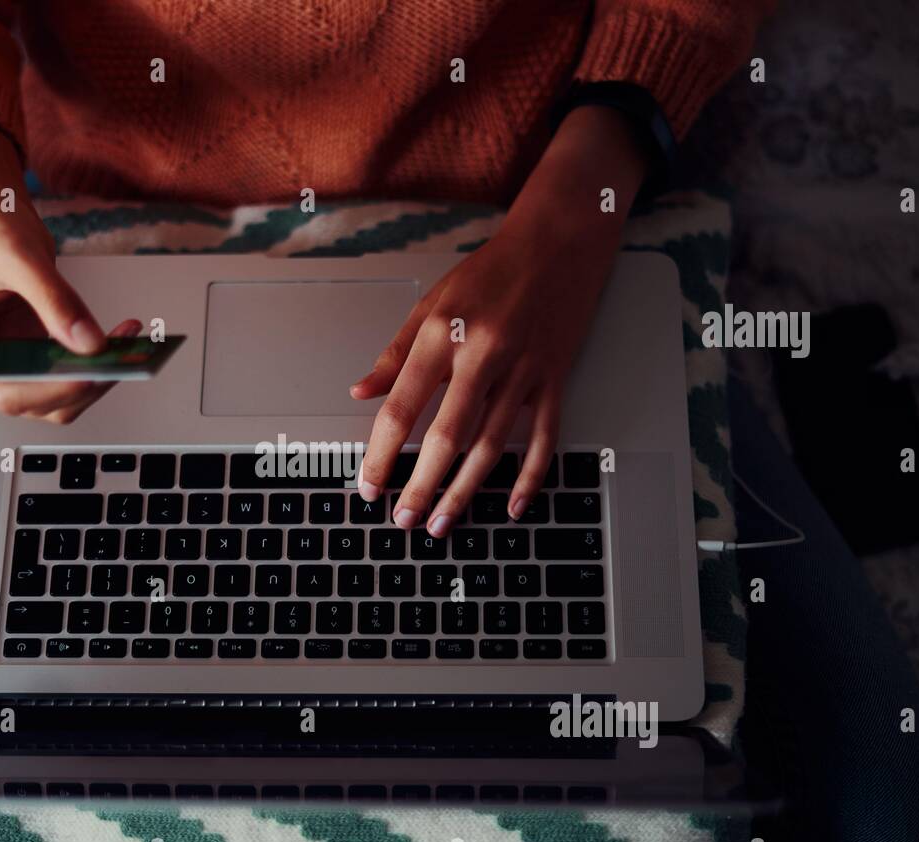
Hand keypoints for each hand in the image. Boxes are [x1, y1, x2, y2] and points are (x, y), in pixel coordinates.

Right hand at [0, 108, 138, 422]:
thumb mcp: (18, 254)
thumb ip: (53, 300)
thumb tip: (91, 344)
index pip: (1, 391)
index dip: (51, 389)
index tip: (94, 375)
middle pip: (32, 401)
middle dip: (81, 382)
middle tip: (127, 358)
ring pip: (54, 399)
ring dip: (94, 376)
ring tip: (130, 344)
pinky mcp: (23, 364)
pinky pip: (63, 379)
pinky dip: (93, 365)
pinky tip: (120, 340)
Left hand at [351, 105, 647, 534]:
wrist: (558, 240)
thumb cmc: (489, 270)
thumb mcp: (430, 302)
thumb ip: (394, 353)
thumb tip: (360, 394)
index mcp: (442, 336)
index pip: (402, 409)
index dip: (382, 454)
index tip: (369, 485)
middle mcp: (482, 355)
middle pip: (446, 437)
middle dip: (421, 487)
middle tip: (403, 521)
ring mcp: (523, 370)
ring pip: (492, 446)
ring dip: (465, 492)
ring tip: (442, 523)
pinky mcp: (554, 378)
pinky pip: (543, 437)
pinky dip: (530, 476)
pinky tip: (514, 506)